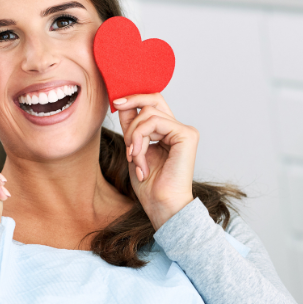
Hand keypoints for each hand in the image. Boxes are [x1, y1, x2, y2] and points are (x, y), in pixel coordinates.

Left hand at [115, 94, 196, 229]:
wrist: (161, 205)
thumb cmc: (149, 185)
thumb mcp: (134, 149)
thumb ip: (131, 126)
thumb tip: (122, 102)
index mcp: (168, 132)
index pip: (152, 104)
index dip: (134, 98)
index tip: (116, 101)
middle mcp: (178, 129)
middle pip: (154, 99)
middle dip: (131, 105)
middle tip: (117, 113)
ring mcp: (184, 131)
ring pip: (148, 113)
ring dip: (133, 136)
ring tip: (133, 159)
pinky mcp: (186, 135)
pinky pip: (153, 122)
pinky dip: (139, 139)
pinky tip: (139, 159)